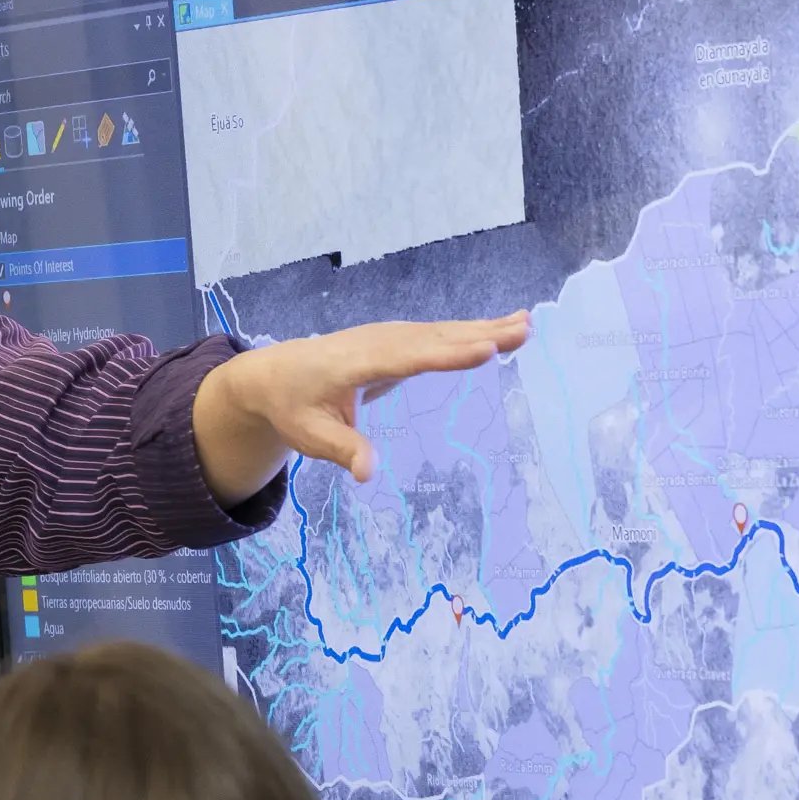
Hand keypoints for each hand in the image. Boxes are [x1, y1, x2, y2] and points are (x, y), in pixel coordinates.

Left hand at [192, 311, 530, 496]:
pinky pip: (437, 334)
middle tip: (523, 332)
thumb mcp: (309, 435)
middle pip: (432, 339)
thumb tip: (368, 474)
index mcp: (354, 364)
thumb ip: (342, 450)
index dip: (445, 355)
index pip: (405, 359)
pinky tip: (501, 327)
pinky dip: (470, 329)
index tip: (483, 349)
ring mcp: (387, 337)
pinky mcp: (396, 340)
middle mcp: (376, 343)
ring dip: (482, 326)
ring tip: (525, 325)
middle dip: (478, 334)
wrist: (273, 373)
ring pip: (440, 331)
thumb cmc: (293, 407)